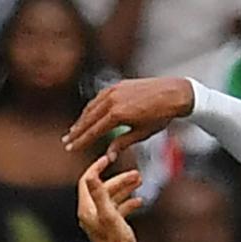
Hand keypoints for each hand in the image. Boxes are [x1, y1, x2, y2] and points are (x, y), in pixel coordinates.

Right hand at [64, 78, 194, 159]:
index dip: (81, 141)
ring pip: (92, 107)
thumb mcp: (141, 133)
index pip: (94, 131)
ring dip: (82, 119)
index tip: (71, 148)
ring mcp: (114, 90)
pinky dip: (92, 107)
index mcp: (117, 114)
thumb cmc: (161, 116)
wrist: (174, 93)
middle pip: (88, 118)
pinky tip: (89, 114)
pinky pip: (99, 98)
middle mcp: (112, 100)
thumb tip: (109, 157)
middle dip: (77, 131)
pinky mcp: (118, 85)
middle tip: (66, 141)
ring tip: (74, 130)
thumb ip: (122, 144)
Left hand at [76, 155, 143, 241]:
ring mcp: (100, 220)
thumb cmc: (116, 240)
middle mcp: (90, 214)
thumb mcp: (109, 213)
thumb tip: (91, 176)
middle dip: (120, 180)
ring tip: (140, 181)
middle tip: (137, 174)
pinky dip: (128, 203)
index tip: (108, 158)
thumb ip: (99, 194)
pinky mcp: (110, 226)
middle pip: (104, 189)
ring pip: (113, 198)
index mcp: (86, 209)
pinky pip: (119, 209)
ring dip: (126, 188)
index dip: (96, 168)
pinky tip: (139, 201)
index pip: (86, 181)